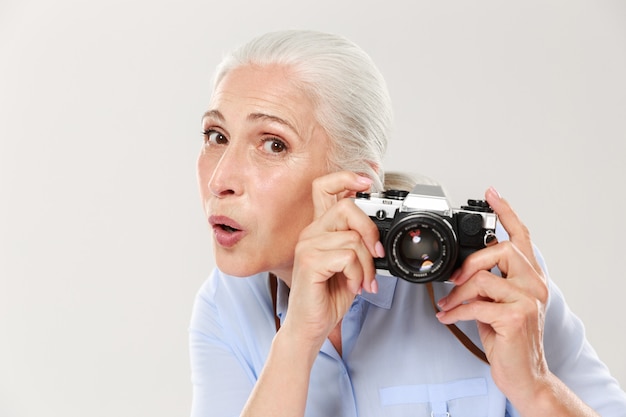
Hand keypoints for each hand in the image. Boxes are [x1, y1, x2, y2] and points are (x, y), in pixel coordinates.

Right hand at [282, 171, 383, 348]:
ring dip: (366, 265)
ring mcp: (307, 246)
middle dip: (369, 230)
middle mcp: (310, 233)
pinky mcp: (309, 262)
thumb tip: (377, 233)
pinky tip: (351, 285)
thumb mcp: (350, 264)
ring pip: (352, 239)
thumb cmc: (328, 295)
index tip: (365, 180)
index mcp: (320, 229)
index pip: (324, 188)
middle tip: (375, 254)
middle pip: (347, 208)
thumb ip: (358, 243)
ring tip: (360, 280)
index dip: (345, 177)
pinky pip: (347, 257)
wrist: (312, 325)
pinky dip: (357, 274)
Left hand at [436, 187, 549, 404]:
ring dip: (458, 294)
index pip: (522, 236)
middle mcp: (535, 284)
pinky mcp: (516, 317)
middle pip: (499, 250)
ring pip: (483, 278)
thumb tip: (461, 270)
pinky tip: (448, 318)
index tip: (492, 194)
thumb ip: (490, 283)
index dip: (506, 212)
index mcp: (531, 277)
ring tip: (448, 306)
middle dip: (469, 264)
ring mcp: (528, 300)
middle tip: (454, 280)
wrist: (524, 376)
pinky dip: (455, 312)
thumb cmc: (509, 339)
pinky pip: (476, 305)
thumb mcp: (499, 305)